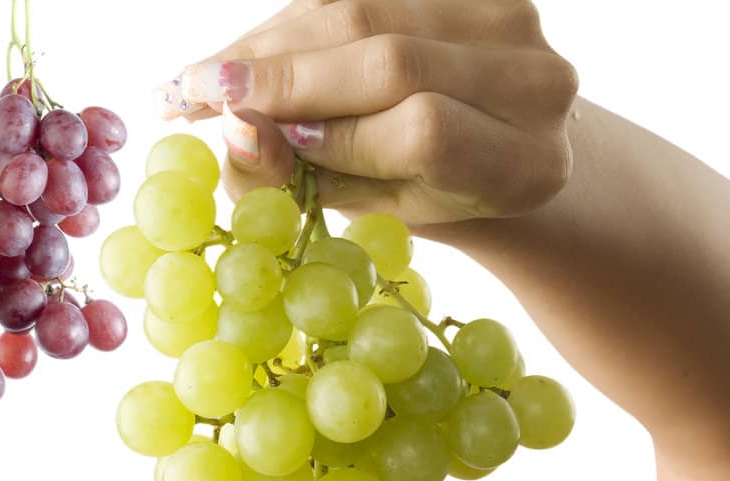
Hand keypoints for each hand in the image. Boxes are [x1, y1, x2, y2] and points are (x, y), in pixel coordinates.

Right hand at [164, 0, 579, 227]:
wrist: (503, 144)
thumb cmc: (438, 193)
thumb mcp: (384, 211)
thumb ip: (317, 180)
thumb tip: (235, 133)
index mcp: (524, 165)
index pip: (422, 130)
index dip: (338, 131)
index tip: (257, 138)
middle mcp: (534, 83)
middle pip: (391, 54)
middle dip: (284, 73)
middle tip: (195, 93)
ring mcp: (513, 18)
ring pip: (368, 8)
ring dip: (275, 40)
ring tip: (209, 76)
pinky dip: (301, 19)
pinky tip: (255, 51)